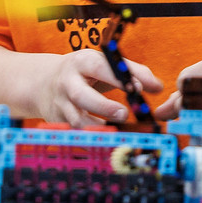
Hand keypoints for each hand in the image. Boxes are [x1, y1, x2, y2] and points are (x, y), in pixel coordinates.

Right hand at [34, 48, 164, 126]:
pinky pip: (74, 134)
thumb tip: (158, 87)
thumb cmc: (84, 72)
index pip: (100, 68)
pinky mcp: (57, 121)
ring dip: (97, 128)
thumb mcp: (104, 64)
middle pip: (82, 96)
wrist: (43, 82)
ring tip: (117, 131)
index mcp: (82, 62)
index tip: (138, 88)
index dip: (119, 78)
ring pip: (76, 120)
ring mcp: (60, 104)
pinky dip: (90, 139)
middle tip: (124, 114)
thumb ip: (133, 72)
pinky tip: (105, 140)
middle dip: (104, 107)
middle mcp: (68, 82)